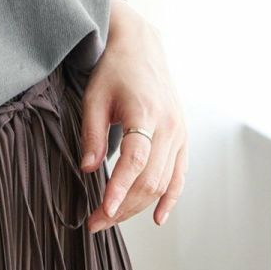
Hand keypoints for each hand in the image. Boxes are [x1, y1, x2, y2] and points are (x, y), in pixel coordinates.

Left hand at [79, 0, 188, 232]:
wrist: (141, 46)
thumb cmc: (113, 70)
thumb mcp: (94, 97)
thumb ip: (91, 133)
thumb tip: (87, 170)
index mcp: (145, 112)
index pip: (135, 160)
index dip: (120, 188)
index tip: (103, 211)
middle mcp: (169, 125)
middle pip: (150, 178)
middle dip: (123, 206)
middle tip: (94, 223)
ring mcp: (180, 132)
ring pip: (164, 182)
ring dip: (139, 206)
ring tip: (111, 219)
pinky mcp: (183, 137)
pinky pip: (180, 175)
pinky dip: (170, 199)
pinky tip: (156, 218)